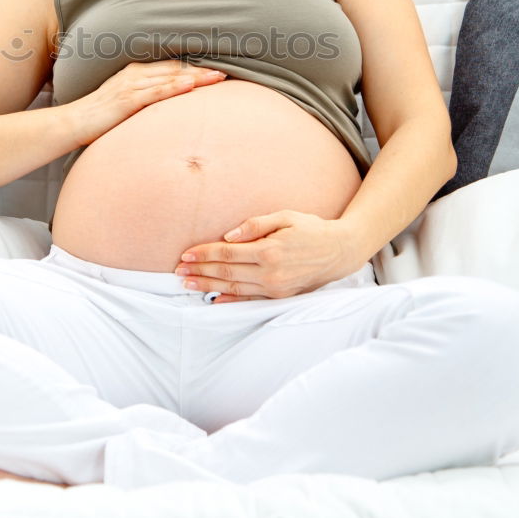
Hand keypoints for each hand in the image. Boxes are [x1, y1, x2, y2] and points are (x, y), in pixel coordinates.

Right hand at [67, 60, 226, 145]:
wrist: (72, 123)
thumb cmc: (98, 118)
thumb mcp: (124, 105)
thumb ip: (144, 101)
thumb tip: (164, 108)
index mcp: (135, 73)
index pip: (171, 67)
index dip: (194, 68)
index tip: (216, 70)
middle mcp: (134, 75)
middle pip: (175, 69)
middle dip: (201, 71)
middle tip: (226, 72)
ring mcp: (130, 86)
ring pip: (170, 78)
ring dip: (195, 77)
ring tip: (218, 77)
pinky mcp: (126, 100)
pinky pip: (155, 93)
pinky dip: (174, 88)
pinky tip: (190, 85)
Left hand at [174, 210, 364, 302]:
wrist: (340, 252)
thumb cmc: (311, 229)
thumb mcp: (285, 216)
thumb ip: (255, 225)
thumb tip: (228, 236)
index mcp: (270, 250)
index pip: (227, 253)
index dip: (204, 254)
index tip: (186, 254)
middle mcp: (271, 272)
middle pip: (226, 273)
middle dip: (200, 271)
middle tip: (178, 271)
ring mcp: (276, 288)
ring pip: (234, 288)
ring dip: (208, 286)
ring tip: (188, 283)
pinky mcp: (281, 297)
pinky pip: (250, 300)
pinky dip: (230, 301)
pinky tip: (214, 299)